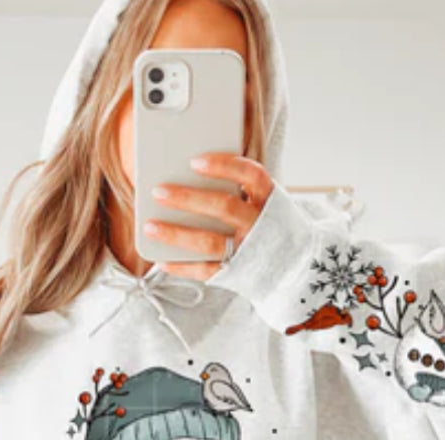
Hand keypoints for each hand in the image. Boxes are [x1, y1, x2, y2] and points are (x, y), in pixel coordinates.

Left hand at [145, 153, 274, 281]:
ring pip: (210, 242)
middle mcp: (260, 224)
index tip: (194, 161)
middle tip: (158, 192)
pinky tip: (161, 260)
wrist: (295, 269)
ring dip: (176, 234)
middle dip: (188, 199)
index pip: (251, 175)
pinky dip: (182, 267)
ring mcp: (248, 251)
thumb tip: (187, 172)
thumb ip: (236, 188)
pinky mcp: (237, 274)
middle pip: (223, 207)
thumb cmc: (266, 225)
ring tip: (150, 226)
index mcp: (268, 199)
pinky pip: (206, 271)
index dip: (224, 166)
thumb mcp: (262, 202)